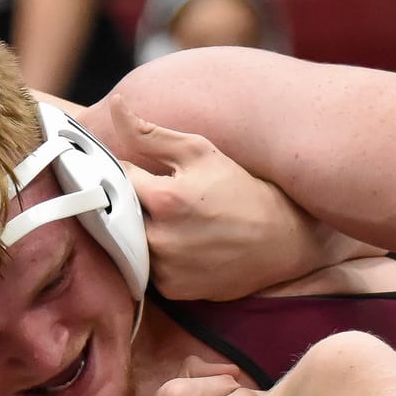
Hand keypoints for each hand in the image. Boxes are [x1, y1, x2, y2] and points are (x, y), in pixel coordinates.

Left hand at [106, 93, 318, 300]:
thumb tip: (117, 106)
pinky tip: (181, 245)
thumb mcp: (200, 152)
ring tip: (173, 221)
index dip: (122, 171)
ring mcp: (165, 268)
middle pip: (119, 214)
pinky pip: (148, 269)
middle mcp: (160, 239)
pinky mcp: (172, 290)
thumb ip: (150, 133)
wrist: (281, 241)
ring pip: (130, 243)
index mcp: (163, 199)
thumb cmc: (241, 190)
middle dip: (131, 203)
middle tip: (158, 198)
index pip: (115, 178)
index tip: (136, 171)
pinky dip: (157, 256)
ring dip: (140, 230)